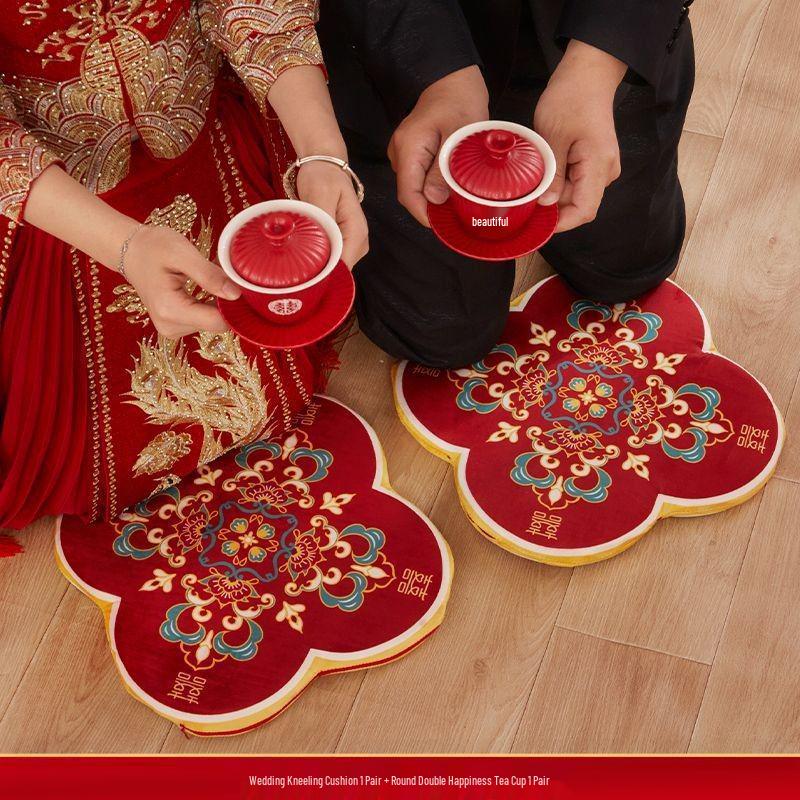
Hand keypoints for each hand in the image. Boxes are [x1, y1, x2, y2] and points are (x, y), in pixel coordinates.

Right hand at [123, 225, 240, 338]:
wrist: (131, 251)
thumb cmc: (153, 247)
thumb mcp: (182, 253)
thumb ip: (209, 275)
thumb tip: (236, 295)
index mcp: (170, 310)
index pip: (218, 322)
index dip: (235, 307)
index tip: (242, 287)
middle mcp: (170, 326)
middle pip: (217, 324)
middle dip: (227, 303)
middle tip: (224, 277)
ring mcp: (172, 329)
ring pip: (213, 323)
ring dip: (219, 303)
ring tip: (210, 280)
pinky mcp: (176, 326)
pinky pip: (204, 320)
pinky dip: (210, 305)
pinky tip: (206, 289)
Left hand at [296, 160, 368, 266]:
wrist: (325, 166)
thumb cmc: (323, 177)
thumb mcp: (320, 194)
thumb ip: (323, 224)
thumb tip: (322, 253)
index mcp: (357, 233)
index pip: (342, 266)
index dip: (323, 274)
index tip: (299, 274)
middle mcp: (358, 244)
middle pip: (339, 270)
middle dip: (317, 271)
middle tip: (291, 265)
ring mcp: (352, 246)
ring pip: (334, 267)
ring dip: (315, 265)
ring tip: (294, 257)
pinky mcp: (342, 245)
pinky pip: (330, 259)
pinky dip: (316, 258)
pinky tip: (302, 252)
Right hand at [388, 65, 488, 225]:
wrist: (453, 80)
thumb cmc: (460, 102)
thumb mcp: (458, 136)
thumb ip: (444, 170)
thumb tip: (434, 201)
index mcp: (408, 148)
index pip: (408, 193)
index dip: (423, 214)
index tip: (443, 226)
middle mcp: (398, 153)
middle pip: (410, 193)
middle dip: (430, 208)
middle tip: (456, 216)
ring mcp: (402, 153)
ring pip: (414, 187)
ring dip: (433, 198)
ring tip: (456, 203)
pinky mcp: (410, 154)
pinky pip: (418, 178)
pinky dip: (433, 187)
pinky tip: (450, 188)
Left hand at [534, 40, 626, 232]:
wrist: (588, 73)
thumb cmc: (571, 97)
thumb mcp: (553, 136)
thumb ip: (552, 174)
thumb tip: (546, 204)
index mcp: (599, 165)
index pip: (584, 210)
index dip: (561, 223)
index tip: (537, 225)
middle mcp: (605, 171)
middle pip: (578, 205)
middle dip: (552, 210)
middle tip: (523, 207)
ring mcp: (601, 167)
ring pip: (575, 195)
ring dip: (552, 196)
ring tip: (528, 189)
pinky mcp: (593, 161)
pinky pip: (575, 182)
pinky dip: (557, 185)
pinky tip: (539, 178)